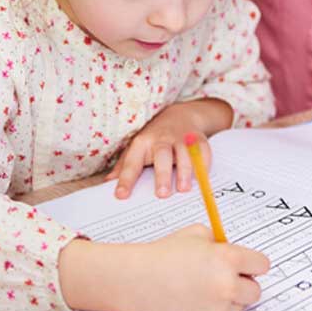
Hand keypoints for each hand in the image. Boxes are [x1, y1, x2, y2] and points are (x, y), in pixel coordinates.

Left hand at [105, 99, 231, 198]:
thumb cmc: (154, 138)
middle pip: (162, 156)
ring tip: (183, 188)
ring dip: (185, 171)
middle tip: (161, 194)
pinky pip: (203, 151)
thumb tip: (107, 184)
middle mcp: (162, 139)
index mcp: (143, 143)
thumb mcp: (137, 147)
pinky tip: (202, 178)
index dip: (126, 179)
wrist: (180, 115)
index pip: (133, 162)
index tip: (120, 195)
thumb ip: (124, 166)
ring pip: (184, 154)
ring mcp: (181, 138)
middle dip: (162, 175)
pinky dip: (204, 164)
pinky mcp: (198, 139)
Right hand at [143, 224, 268, 310]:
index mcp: (228, 258)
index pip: (262, 265)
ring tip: (208, 283)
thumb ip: (221, 241)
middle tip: (230, 274)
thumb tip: (234, 250)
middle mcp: (227, 285)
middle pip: (255, 290)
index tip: (250, 263)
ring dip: (231, 296)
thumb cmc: (167, 253)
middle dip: (245, 281)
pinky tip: (199, 295)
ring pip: (240, 305)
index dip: (254, 262)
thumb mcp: (198, 233)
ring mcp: (217, 308)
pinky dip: (216, 308)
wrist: (143, 278)